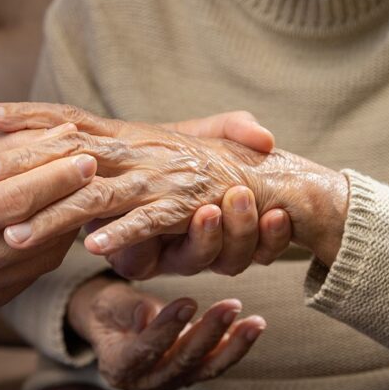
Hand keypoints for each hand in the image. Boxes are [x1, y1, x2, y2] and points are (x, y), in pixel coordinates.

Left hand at [0, 103, 346, 266]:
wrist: (262, 178)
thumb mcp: (151, 148)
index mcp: (125, 135)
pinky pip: (148, 222)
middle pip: (69, 154)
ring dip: (55, 215)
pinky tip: (93, 249)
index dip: (28, 115)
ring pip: (97, 196)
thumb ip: (113, 148)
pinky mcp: (184, 207)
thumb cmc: (200, 165)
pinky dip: (123, 234)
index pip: (68, 120)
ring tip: (14, 233)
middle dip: (21, 163)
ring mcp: (158, 178)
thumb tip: (64, 142)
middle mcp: (136, 151)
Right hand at [0, 123, 95, 310]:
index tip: (87, 156)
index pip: (15, 201)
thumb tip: (68, 134)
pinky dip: (52, 241)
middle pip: (35, 230)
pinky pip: (36, 269)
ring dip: (67, 220)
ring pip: (44, 255)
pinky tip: (57, 217)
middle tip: (97, 169)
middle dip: (70, 197)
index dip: (55, 179)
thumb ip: (13, 148)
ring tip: (79, 190)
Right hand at [68, 277, 264, 389]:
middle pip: (180, 362)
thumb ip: (127, 309)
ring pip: (204, 368)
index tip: (188, 302)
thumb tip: (147, 313)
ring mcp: (169, 382)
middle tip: (230, 306)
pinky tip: (251, 328)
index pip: (144, 350)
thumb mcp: (108, 304)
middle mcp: (145, 382)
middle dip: (209, 334)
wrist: (114, 326)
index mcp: (118, 366)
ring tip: (254, 322)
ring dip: (232, 345)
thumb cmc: (109, 311)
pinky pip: (214, 364)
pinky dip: (234, 347)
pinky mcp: (188, 375)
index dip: (166, 328)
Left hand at [104, 111, 290, 278]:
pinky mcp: (132, 257)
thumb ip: (236, 129)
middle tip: (246, 202)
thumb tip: (266, 137)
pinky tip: (124, 236)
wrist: (108, 163)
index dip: (276, 233)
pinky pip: (139, 257)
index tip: (280, 214)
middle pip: (238, 256)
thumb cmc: (164, 147)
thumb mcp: (205, 132)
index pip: (266, 237)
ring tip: (207, 211)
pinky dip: (131, 238)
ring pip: (200, 260)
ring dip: (206, 236)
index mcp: (228, 217)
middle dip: (246, 232)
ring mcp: (170, 254)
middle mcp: (204, 243)